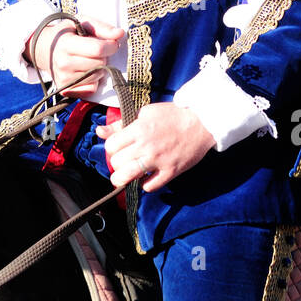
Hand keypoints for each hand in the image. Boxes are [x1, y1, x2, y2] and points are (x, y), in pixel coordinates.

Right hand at [29, 17, 124, 96]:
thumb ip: (102, 27)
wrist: (44, 49)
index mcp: (66, 44)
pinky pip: (91, 90)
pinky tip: (86, 71)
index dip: (111, 45)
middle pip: (100, 64)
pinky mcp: (66, 90)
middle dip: (104, 56)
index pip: (98, 49)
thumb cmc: (67, 33)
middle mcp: (63, 63)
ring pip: (97, 77)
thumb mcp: (82, 22)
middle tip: (96, 51)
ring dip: (99, 69)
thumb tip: (120, 34)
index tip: (112, 42)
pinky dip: (93, 82)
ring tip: (89, 60)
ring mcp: (64, 79)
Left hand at [97, 102, 214, 192]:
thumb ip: (121, 124)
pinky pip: (149, 186)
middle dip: (117, 163)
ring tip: (124, 177)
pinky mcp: (170, 172)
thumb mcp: (145, 113)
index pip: (111, 145)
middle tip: (123, 160)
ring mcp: (158, 160)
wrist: (202, 122)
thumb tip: (99, 131)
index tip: (118, 148)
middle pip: (116, 162)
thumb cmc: (173, 115)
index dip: (112, 148)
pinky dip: (145, 185)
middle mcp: (146, 146)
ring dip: (122, 179)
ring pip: (127, 177)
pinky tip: (146, 178)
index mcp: (138, 129)